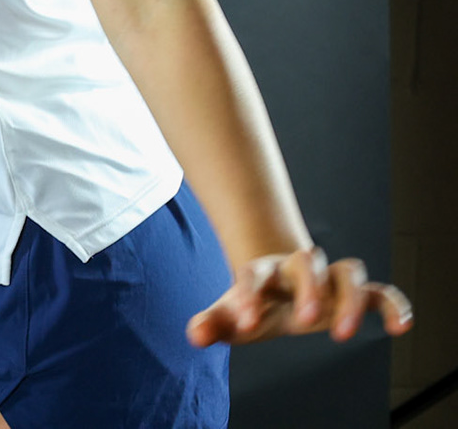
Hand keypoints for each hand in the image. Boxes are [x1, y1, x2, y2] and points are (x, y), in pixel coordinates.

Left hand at [187, 247, 413, 346]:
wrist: (280, 285)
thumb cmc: (255, 303)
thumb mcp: (231, 314)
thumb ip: (212, 323)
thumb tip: (196, 335)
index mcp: (264, 271)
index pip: (254, 274)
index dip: (249, 296)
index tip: (245, 324)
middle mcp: (299, 269)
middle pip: (307, 261)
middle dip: (308, 288)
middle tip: (305, 320)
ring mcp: (329, 279)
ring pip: (347, 271)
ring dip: (349, 298)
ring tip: (343, 332)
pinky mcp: (356, 294)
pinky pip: (380, 292)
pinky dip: (392, 304)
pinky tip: (400, 326)